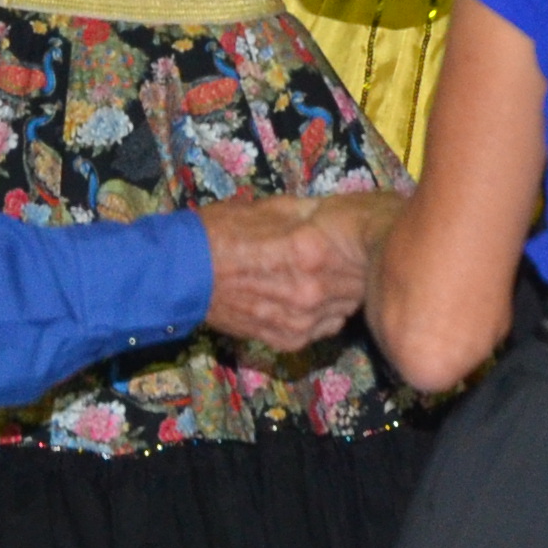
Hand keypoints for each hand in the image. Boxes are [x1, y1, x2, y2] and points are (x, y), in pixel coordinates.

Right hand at [197, 192, 367, 352]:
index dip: (363, 246)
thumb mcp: (272, 207)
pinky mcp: (287, 340)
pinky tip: (304, 300)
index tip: (359, 241)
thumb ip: (313, 213)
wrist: (184, 274)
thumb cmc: (223, 232)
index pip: (363, 252)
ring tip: (321, 280)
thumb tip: (344, 214)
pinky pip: (323, 330)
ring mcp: (301, 320)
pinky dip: (320, 316)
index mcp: (311, 249)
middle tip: (342, 261)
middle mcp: (312, 289)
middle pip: (359, 283)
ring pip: (345, 309)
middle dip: (354, 271)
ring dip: (339, 296)